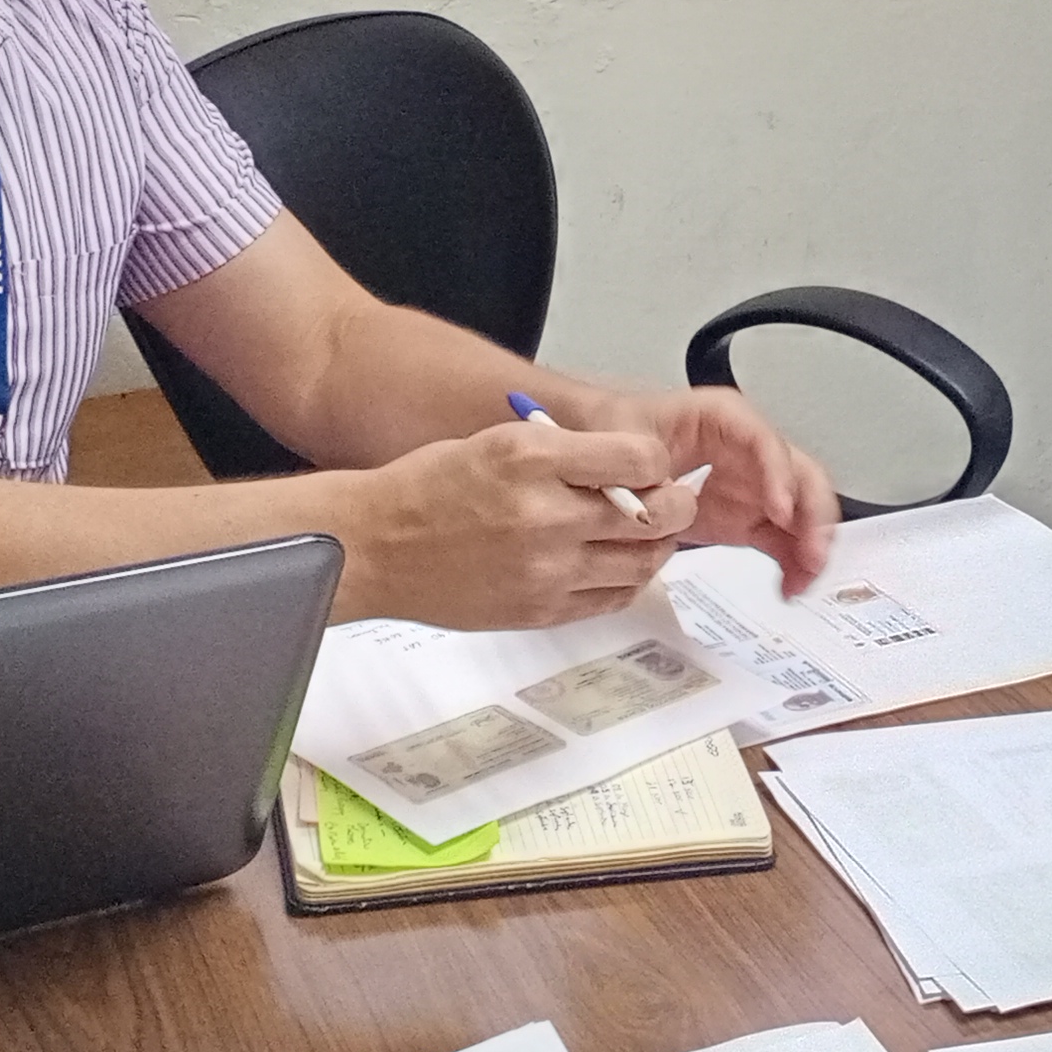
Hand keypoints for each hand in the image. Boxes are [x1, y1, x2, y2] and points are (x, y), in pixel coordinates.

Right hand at [338, 419, 692, 628]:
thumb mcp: (500, 440)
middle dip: (676, 506)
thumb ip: (568, 453)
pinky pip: (612, 599)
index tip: (656, 467)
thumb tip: (636, 469)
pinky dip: (627, 580)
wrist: (375, 546)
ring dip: (657, 547)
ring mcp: (546, 571)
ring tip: (646, 534)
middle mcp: (546, 516)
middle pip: (657, 516)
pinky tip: (614, 564)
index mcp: (533, 459)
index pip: (642, 460)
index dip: (661, 464)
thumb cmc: (432, 486)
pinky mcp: (541, 611)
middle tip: (674, 501)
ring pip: (643, 563)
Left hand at [580, 385, 841, 594]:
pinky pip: (785, 540)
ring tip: (803, 581)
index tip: (780, 513)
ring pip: (803, 511)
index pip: (764, 441)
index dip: (779, 475)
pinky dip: (793, 563)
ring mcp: (756, 486)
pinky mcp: (751, 519)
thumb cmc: (623, 428)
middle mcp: (752, 451)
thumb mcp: (625, 440)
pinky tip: (789, 586)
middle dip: (813, 516)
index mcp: (725, 418)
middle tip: (811, 555)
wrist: (610, 444)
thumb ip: (643, 473)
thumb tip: (659, 504)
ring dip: (811, 545)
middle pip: (801, 475)